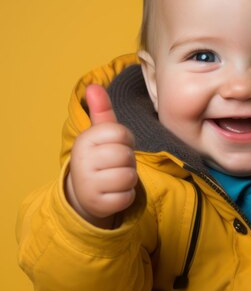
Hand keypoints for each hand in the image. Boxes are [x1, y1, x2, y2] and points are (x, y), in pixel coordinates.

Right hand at [65, 84, 137, 226]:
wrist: (84, 192)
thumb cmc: (100, 157)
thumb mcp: (100, 134)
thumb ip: (101, 110)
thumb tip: (93, 86)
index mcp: (85, 140)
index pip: (122, 133)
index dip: (126, 140)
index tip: (116, 145)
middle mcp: (82, 161)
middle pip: (126, 156)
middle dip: (128, 161)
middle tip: (117, 164)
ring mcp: (88, 184)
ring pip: (129, 177)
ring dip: (129, 179)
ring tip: (116, 178)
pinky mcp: (98, 204)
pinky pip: (127, 197)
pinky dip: (127, 196)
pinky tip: (115, 193)